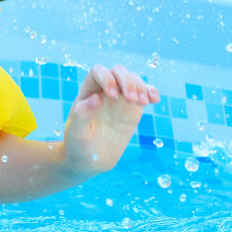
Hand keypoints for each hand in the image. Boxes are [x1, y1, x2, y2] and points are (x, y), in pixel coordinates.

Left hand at [62, 63, 156, 178]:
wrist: (91, 159)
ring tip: (142, 102)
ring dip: (140, 86)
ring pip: (133, 79)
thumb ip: (83, 115)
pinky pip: (144, 93)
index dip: (107, 78)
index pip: (98, 72)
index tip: (113, 96)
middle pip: (118, 72)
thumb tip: (97, 97)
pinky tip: (154, 99)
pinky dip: (151, 92)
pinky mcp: (133, 108)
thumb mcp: (76, 133)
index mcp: (88, 92)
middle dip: (127, 81)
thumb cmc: (78, 145)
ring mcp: (120, 98)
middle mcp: (104, 90)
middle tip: (132, 100)